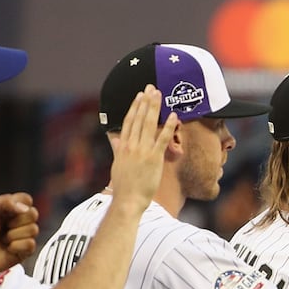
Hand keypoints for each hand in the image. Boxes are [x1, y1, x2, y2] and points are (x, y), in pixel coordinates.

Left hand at [0, 193, 39, 274]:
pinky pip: (30, 244)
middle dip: (15, 221)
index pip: (26, 199)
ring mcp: (25, 235)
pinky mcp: (27, 250)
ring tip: (3, 239)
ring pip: (33, 229)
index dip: (19, 204)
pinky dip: (16, 246)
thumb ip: (3, 201)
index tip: (6, 210)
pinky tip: (8, 248)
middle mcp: (21, 221)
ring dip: (13, 235)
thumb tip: (24, 208)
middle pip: (33, 213)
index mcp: (12, 208)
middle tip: (3, 226)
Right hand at [107, 86, 177, 209]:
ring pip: (149, 124)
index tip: (139, 95)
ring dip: (154, 108)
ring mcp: (142, 151)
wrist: (128, 200)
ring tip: (159, 94)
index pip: (129, 121)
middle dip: (145, 102)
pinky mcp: (153, 158)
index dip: (135, 107)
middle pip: (139, 118)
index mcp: (123, 146)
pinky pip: (162, 139)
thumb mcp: (118, 164)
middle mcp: (131, 145)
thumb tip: (114, 138)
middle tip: (151, 87)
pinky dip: (168, 126)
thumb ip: (117, 149)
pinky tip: (174, 115)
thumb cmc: (124, 186)